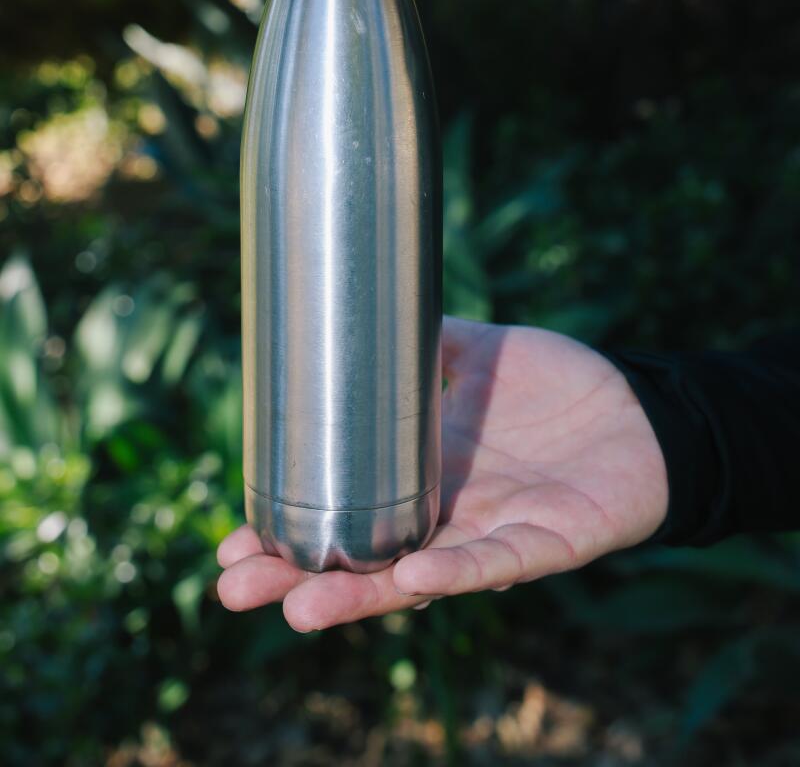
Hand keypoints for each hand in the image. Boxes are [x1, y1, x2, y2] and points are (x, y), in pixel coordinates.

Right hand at [216, 317, 667, 631]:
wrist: (643, 407)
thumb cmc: (562, 386)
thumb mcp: (485, 351)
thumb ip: (436, 342)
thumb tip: (375, 308)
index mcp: (425, 473)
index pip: (346, 512)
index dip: (292, 530)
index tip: (233, 538)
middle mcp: (448, 514)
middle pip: (364, 560)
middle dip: (299, 579)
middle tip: (234, 588)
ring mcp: (491, 533)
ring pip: (416, 578)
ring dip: (361, 596)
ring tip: (300, 606)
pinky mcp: (544, 543)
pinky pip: (496, 563)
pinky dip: (456, 570)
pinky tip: (411, 577)